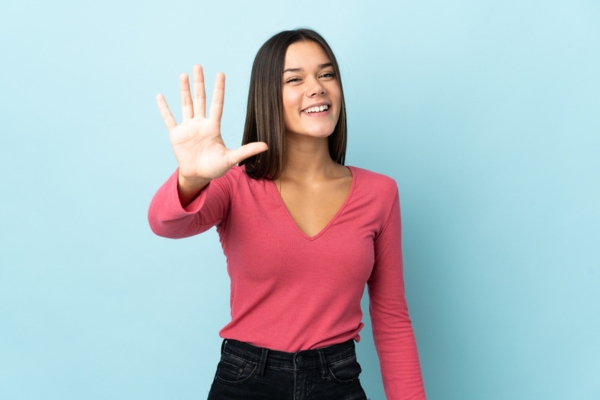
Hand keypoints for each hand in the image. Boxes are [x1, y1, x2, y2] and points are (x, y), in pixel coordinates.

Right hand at [156, 65, 267, 187]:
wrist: (198, 176)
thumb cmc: (215, 167)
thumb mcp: (231, 158)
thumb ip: (247, 150)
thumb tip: (266, 145)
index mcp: (213, 127)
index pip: (217, 104)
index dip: (219, 89)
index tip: (220, 74)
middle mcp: (200, 123)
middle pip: (200, 98)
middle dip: (199, 82)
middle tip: (198, 65)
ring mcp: (188, 128)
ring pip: (186, 104)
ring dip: (184, 90)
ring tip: (183, 75)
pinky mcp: (176, 135)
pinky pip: (169, 119)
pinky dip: (164, 108)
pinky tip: (160, 96)